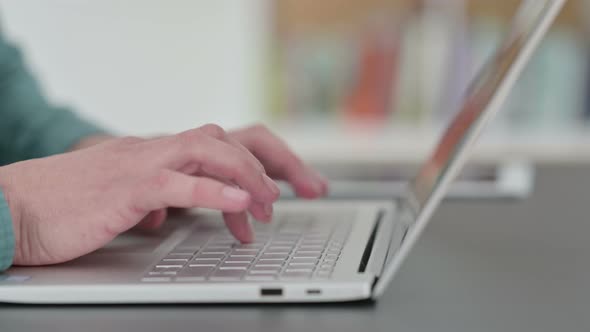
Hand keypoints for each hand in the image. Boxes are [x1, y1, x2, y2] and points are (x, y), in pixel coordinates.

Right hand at [0, 124, 326, 265]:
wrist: (17, 206)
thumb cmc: (70, 204)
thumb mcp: (126, 198)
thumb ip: (155, 198)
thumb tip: (172, 212)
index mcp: (164, 153)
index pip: (228, 143)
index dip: (268, 159)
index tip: (296, 186)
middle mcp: (159, 149)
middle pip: (232, 138)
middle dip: (277, 162)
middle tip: (309, 189)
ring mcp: (143, 164)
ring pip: (210, 150)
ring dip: (249, 174)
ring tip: (272, 202)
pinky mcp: (126, 187)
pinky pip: (178, 182)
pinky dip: (213, 189)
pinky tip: (241, 200)